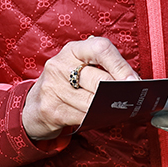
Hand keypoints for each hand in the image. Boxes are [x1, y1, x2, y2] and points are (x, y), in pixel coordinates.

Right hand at [23, 37, 138, 140]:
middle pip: (98, 79)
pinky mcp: (50, 109)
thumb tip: (133, 84)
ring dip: (110, 108)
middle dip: (119, 92)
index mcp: (73, 50)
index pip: (101, 48)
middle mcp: (59, 65)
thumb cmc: (66, 85)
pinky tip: (103, 118)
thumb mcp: (80, 69)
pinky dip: (96, 118)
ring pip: (92, 101)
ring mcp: (52, 88)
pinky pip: (81, 116)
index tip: (135, 80)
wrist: (32, 107)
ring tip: (122, 110)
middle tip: (133, 100)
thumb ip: (103, 71)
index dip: (120, 65)